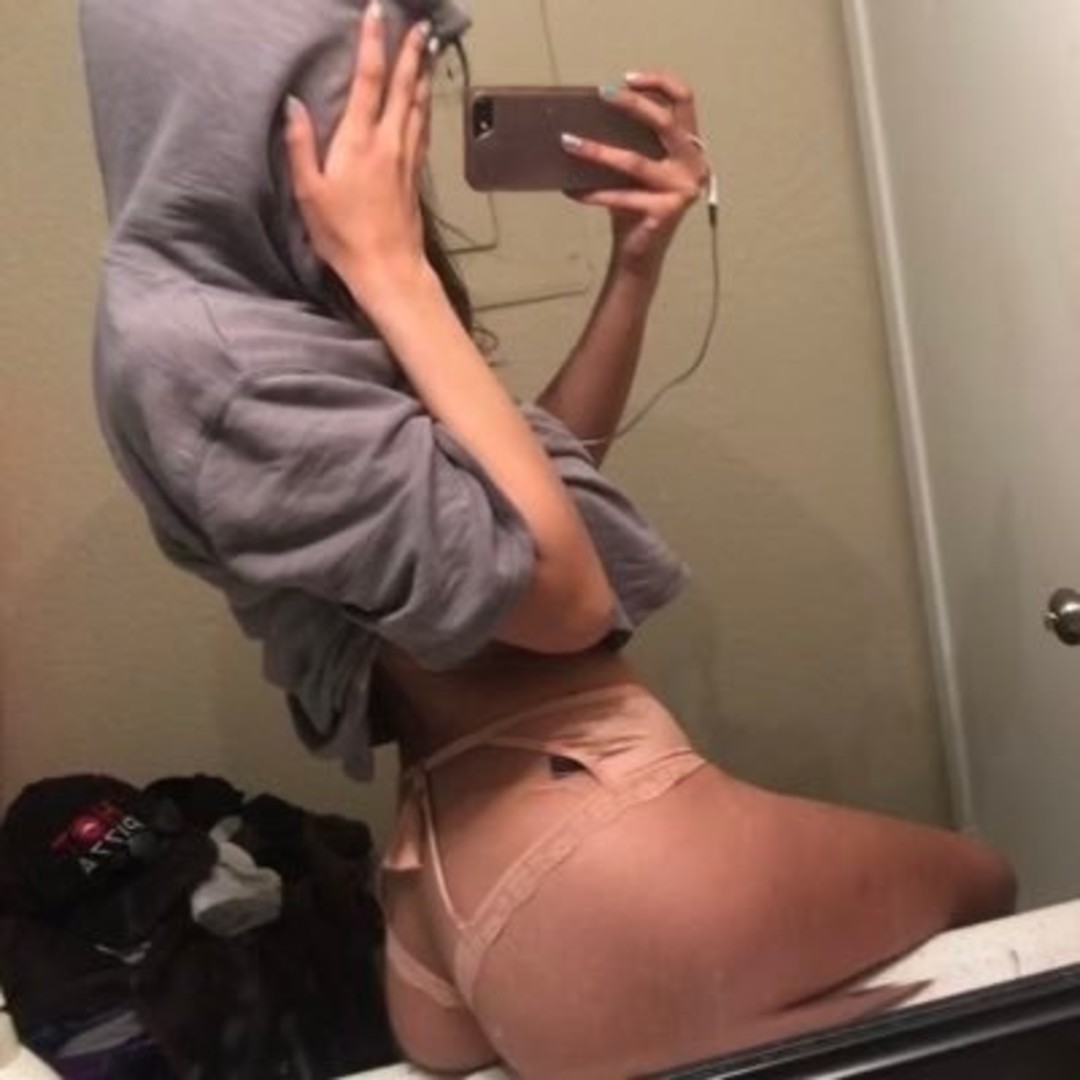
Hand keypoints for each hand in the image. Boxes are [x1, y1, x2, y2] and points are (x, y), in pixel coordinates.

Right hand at [285, 3, 434, 305]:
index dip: (373, 43)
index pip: (368, 81)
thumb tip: (294, 104)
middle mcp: (389, 143)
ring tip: (428, 52)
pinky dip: (425, 109)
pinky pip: (423, 131)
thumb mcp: (310, 193)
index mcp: (359, 141)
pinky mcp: (416, 176)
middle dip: (411, 53)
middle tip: (420, 25)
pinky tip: (426, 103)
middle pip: (404, 87)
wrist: (389, 268)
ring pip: (419, 107)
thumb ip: (301, 146)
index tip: (376, 13)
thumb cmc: (344, 235)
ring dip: (422, 76)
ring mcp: (407, 159)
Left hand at [564, 72, 709, 275]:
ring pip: (635, 161)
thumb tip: (591, 111)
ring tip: (568, 142)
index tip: (627, 78)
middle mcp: (694, 165)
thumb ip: (631, 141)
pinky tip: (572, 190)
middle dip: (631, 103)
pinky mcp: (667, 211)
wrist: (640, 254)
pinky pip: (622, 197)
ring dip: (597, 151)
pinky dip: (593, 193)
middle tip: (601, 94)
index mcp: (690, 147)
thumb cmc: (635, 208)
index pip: (684, 100)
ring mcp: (683, 189)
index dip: (659, 82)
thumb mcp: (636, 168)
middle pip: (664, 121)